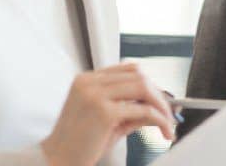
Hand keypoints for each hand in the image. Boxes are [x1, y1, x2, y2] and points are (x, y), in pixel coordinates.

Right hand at [41, 62, 175, 165]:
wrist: (57, 160)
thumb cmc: (79, 145)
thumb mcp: (107, 122)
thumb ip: (129, 111)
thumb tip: (157, 108)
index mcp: (86, 80)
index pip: (127, 70)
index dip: (148, 84)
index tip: (160, 100)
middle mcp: (90, 82)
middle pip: (138, 75)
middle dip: (158, 94)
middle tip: (169, 114)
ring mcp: (96, 94)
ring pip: (143, 87)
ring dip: (162, 106)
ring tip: (168, 124)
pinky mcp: (104, 112)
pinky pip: (143, 110)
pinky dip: (159, 119)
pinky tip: (164, 131)